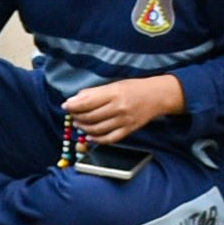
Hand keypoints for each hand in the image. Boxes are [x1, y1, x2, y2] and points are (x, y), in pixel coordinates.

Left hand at [61, 72, 183, 145]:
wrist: (157, 96)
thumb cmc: (134, 88)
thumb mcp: (114, 84)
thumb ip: (94, 92)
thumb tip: (74, 100)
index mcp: (114, 93)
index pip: (87, 102)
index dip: (73, 106)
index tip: (66, 106)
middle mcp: (119, 108)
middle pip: (90, 117)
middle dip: (77, 117)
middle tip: (72, 115)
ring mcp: (124, 121)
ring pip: (97, 129)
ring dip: (84, 128)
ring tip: (79, 124)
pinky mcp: (128, 130)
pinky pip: (109, 139)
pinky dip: (97, 139)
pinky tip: (89, 136)